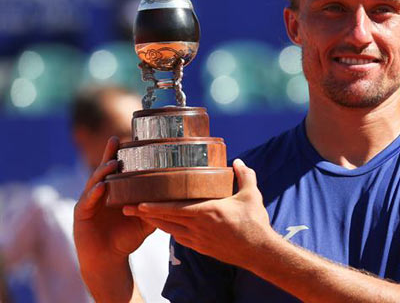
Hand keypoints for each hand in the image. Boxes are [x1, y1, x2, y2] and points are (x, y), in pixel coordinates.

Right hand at [74, 137, 155, 267]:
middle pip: (103, 169)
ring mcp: (89, 202)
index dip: (120, 153)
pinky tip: (101, 187)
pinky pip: (87, 202)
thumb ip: (155, 206)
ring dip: (103, 172)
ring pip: (94, 182)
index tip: (129, 137)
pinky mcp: (81, 215)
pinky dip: (94, 194)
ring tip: (112, 163)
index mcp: (113, 190)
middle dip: (109, 154)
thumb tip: (178, 195)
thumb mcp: (145, 220)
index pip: (117, 168)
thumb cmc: (127, 237)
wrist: (109, 260)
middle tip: (116, 140)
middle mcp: (99, 192)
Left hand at [123, 159, 277, 267]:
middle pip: (164, 220)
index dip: (154, 207)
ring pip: (169, 230)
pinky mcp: (201, 248)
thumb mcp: (252, 195)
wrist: (259, 252)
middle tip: (126, 208)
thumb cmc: (255, 223)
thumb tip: (237, 162)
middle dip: (144, 214)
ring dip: (155, 222)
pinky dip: (170, 230)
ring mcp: (198, 240)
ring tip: (141, 214)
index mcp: (207, 211)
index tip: (138, 203)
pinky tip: (166, 225)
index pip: (173, 209)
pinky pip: (180, 238)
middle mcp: (198, 227)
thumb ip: (244, 176)